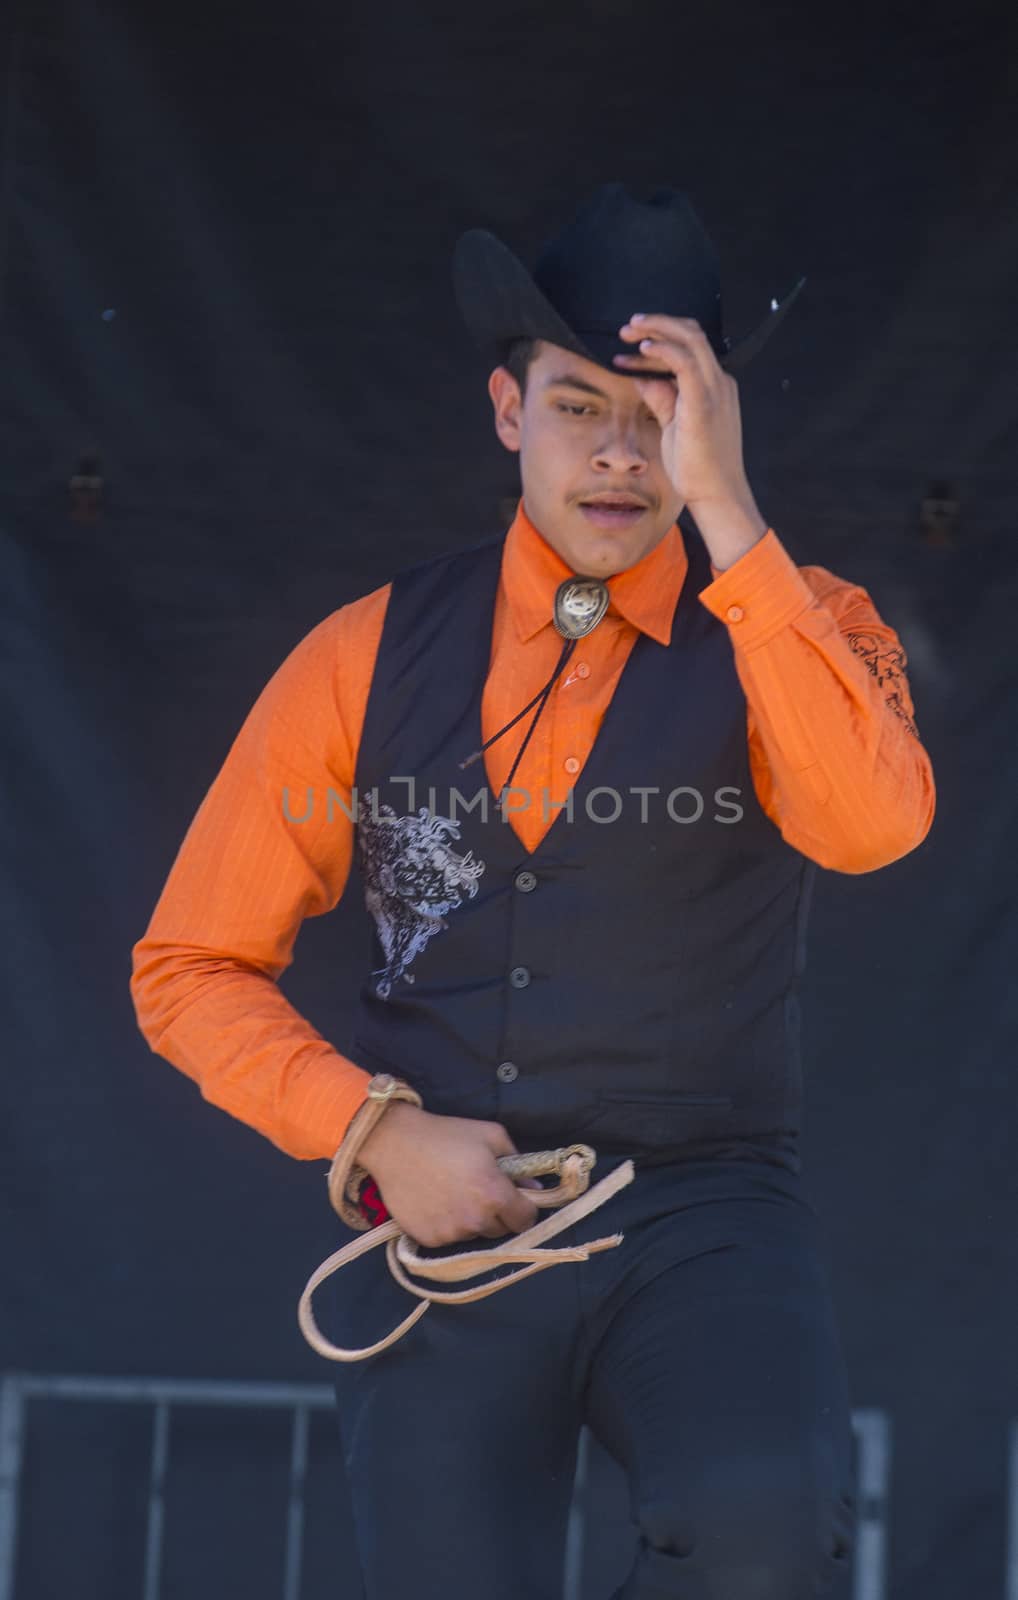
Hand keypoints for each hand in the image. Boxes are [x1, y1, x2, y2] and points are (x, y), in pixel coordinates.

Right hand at [356, 1102, 541, 1247]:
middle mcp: (475, 1220)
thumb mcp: (491, 1135)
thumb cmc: (446, 1135)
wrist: (395, 1143)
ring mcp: (451, 1233)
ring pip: (474, 1235)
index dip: (524, 1208)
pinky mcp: (429, 1239)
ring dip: (472, 1220)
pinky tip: (437, 1202)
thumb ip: (519, 1162)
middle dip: (498, 1214)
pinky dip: (448, 1225)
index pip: (526, 1220)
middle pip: (501, 1230)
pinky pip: (450, 1238)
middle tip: (481, 1191)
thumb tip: (534, 1188)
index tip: (515, 1199)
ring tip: (454, 1193)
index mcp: (495, 1194)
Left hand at [613, 313, 753, 513]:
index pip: (689, 349)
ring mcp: (714, 389)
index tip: (628, 349)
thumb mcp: (673, 426)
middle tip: (628, 327)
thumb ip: (661, 399)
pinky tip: (644, 349)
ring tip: (629, 330)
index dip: (658, 343)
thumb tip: (641, 378)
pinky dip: (663, 349)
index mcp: (714, 387)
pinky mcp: (703, 401)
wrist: (717, 493)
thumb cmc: (697, 468)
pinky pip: (685, 361)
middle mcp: (719, 382)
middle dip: (658, 324)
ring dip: (657, 329)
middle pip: (692, 334)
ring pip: (690, 338)